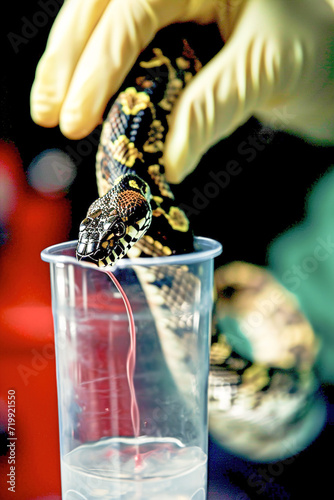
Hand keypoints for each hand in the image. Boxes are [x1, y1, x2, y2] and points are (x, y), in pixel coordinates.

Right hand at [31, 0, 333, 182]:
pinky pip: (119, 37)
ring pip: (100, 18)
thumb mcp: (262, 72)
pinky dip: (95, 67)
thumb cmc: (309, 47)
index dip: (98, 66)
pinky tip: (77, 93)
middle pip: (100, 6)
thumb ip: (211, 109)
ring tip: (49, 107)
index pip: (133, 9)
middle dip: (69, 62)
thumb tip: (166, 160)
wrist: (323, 48)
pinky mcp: (165, 19)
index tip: (76, 117)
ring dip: (69, 63)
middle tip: (50, 114)